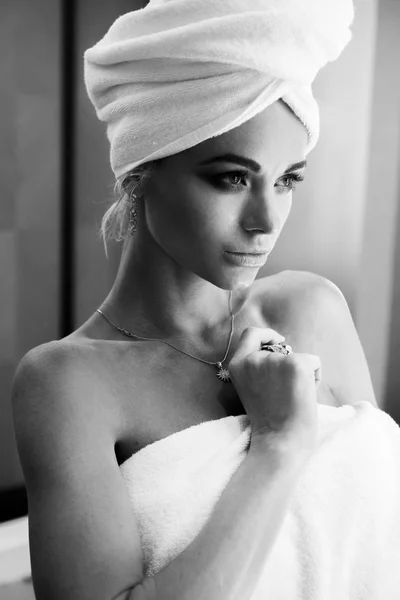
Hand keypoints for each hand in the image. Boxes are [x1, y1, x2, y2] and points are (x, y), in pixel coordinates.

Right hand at [228, 327, 320, 456]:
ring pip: (298, 355)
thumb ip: (259, 368)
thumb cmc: (270, 422)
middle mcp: (253, 358)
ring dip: (302, 373)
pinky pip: (314, 362)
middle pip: (278, 345)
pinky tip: (306, 396)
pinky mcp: (297, 363)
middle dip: (288, 362)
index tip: (278, 342)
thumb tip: (283, 349)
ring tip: (295, 397)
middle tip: (287, 390)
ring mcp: (274, 360)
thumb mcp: (253, 388)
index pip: (250, 333)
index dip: (266, 335)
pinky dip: (315, 378)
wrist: (280, 442)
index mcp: (237, 365)